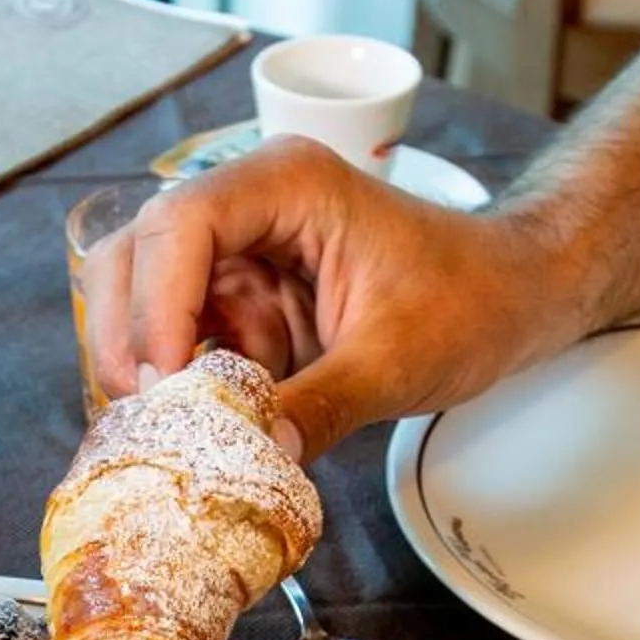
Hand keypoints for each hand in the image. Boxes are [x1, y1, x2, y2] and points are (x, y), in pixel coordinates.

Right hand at [79, 137, 575, 462]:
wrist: (509, 298)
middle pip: (137, 251)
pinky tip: (208, 418)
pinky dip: (182, 379)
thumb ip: (322, 406)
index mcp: (288, 185)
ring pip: (144, 294)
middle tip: (145, 411)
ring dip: (152, 361)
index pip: (181, 223)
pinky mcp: (243, 297)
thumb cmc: (468, 299)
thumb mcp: (396, 362)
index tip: (164, 379)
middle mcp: (250, 205)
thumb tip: (256, 454)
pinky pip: (182, 334)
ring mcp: (241, 252)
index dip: (156, 302)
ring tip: (179, 419)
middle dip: (130, 334)